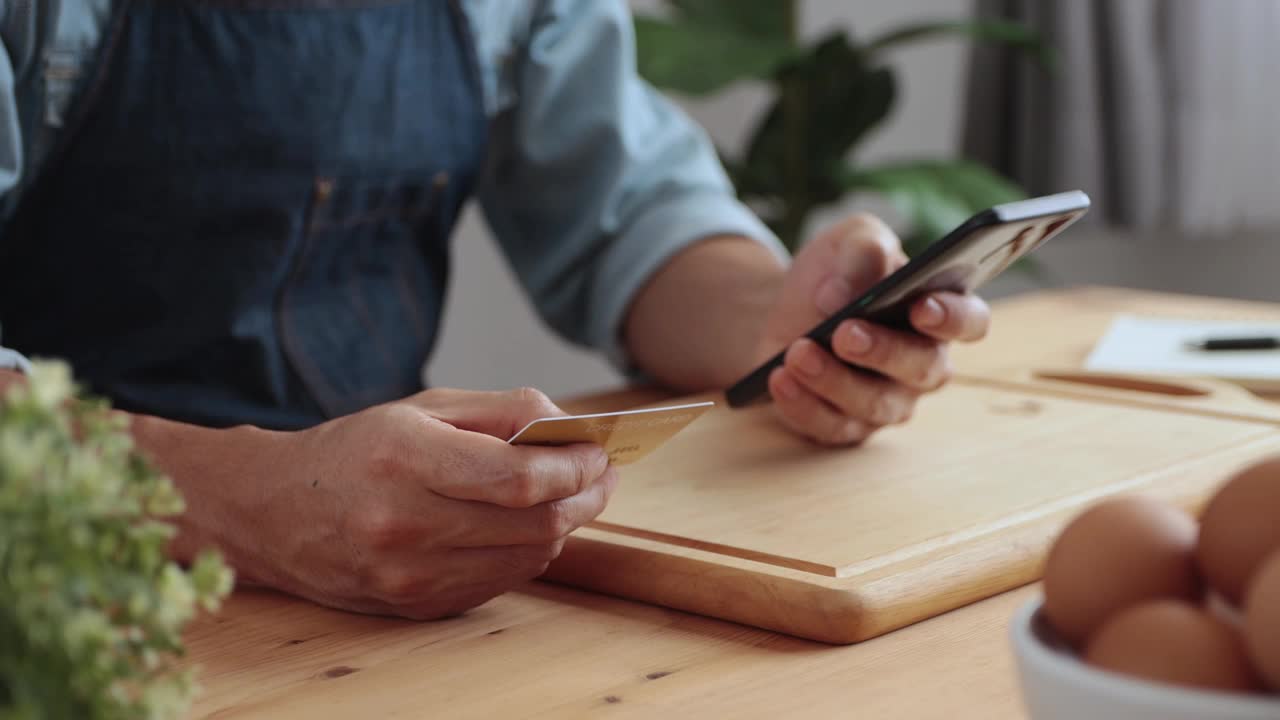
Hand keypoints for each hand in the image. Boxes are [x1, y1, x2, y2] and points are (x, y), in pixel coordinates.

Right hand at [236, 387, 616, 618]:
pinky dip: (530, 551)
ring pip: (527, 556)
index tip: (600, 451)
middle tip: (603, 474)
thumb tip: (568, 424)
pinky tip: (531, 525)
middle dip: (586, 495)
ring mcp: (410, 575)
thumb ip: (500, 411)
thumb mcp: (421, 410)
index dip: (574, 466)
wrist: (273, 513)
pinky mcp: (418, 604)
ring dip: (565, 525)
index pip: (519, 478)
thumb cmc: (354, 451)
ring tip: (574, 495)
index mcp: (405, 462)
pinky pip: (502, 581)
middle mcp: (405, 526)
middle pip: (533, 522)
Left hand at [756, 214, 990, 445]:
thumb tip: (842, 293)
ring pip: (874, 405)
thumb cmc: (837, 273)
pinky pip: (831, 428)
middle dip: (883, 351)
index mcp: (939, 311)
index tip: (921, 308)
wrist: (787, 308)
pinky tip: (780, 379)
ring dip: (833, 380)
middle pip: (923, 369)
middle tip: (845, 332)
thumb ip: (861, 249)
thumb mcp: (849, 240)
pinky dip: (803, 406)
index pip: (969, 321)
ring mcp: (888, 400)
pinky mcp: (847, 425)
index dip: (952, 319)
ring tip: (797, 353)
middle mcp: (923, 363)